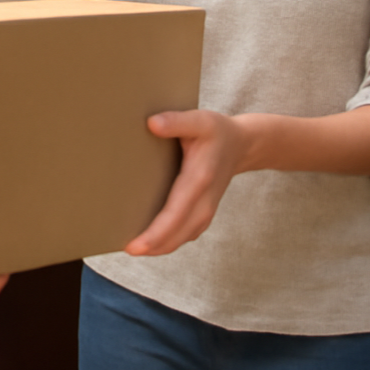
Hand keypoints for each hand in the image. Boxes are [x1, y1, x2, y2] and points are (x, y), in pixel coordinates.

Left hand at [125, 110, 247, 256]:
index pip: (175, 214)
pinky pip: (185, 232)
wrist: (242, 145)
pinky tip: (151, 241)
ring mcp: (206, 209)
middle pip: (177, 234)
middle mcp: (204, 201)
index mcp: (199, 179)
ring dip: (159, 247)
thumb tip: (151, 124)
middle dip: (153, 246)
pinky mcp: (203, 211)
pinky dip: (168, 241)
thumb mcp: (200, 120)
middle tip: (126, 250)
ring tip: (133, 248)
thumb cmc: (217, 131)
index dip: (155, 234)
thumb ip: (176, 121)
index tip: (134, 246)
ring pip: (182, 237)